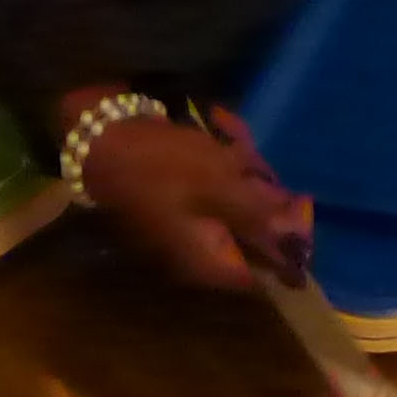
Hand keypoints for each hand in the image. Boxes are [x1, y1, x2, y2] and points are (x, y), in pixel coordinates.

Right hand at [79, 104, 310, 291]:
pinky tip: (217, 126)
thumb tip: (294, 239)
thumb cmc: (163, 166)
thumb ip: (259, 214)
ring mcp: (184, 227)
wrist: (99, 138)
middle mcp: (196, 253)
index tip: (298, 201)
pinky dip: (219, 162)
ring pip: (232, 204)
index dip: (287, 240)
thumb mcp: (220, 186)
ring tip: (232, 136)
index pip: (264, 270)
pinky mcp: (175, 200)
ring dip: (241, 170)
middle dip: (261, 194)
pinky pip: (211, 188)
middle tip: (256, 161)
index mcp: (208, 261)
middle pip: (249, 233)